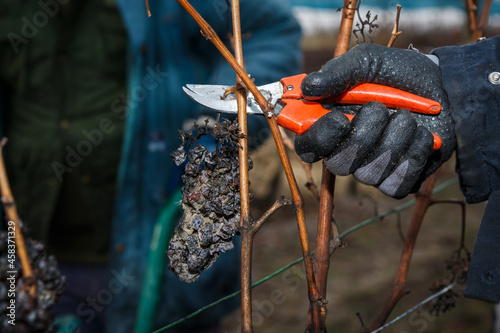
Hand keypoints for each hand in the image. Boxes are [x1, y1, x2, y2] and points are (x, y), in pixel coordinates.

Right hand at [294, 43, 455, 197]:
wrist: (445, 87)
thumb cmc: (398, 73)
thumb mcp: (367, 61)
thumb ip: (338, 72)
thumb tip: (308, 87)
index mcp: (330, 125)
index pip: (308, 147)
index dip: (319, 139)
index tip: (339, 119)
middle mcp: (347, 152)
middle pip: (339, 165)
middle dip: (364, 135)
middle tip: (380, 107)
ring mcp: (372, 169)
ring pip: (370, 173)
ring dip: (394, 138)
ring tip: (407, 115)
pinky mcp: (398, 182)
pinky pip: (397, 184)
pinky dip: (413, 154)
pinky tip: (422, 135)